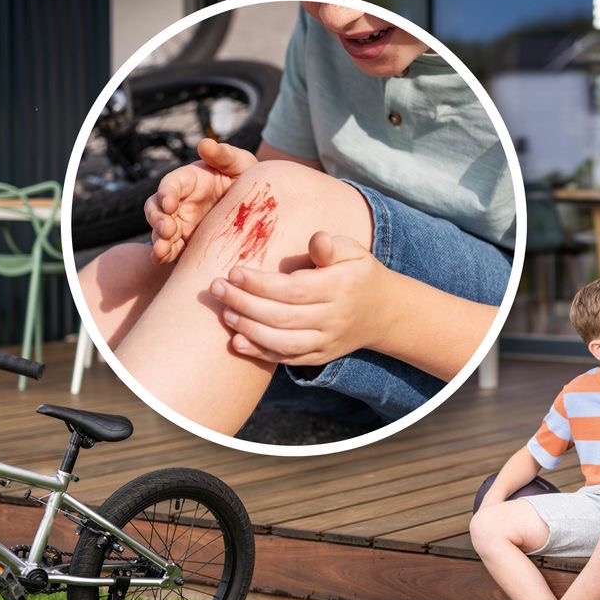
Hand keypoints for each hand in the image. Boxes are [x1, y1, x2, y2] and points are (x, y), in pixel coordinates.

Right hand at [146, 138, 257, 263]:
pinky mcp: (187, 241)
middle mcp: (180, 201)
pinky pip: (170, 248)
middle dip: (157, 219)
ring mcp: (182, 222)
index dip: (166, 193)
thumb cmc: (247, 179)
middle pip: (156, 208)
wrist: (262, 208)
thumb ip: (224, 155)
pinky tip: (163, 260)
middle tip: (167, 230)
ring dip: (158, 239)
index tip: (169, 204)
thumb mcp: (240, 164)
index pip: (171, 184)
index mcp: (189, 179)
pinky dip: (164, 254)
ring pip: (159, 230)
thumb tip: (205, 143)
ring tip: (163, 250)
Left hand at [210, 231, 390, 364]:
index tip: (234, 271)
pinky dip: (260, 353)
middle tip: (216, 288)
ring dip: (249, 329)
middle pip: (283, 316)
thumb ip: (331, 245)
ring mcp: (327, 341)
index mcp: (341, 288)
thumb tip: (316, 240)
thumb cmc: (358, 273)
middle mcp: (334, 318)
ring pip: (283, 342)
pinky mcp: (319, 356)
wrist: (383, 313)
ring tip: (224, 312)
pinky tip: (237, 341)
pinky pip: (287, 359)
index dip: (261, 284)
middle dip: (245, 304)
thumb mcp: (354, 251)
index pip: (295, 290)